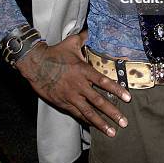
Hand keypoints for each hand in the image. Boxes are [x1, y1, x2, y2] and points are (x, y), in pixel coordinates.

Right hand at [16, 32, 130, 136]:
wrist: (35, 64)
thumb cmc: (55, 53)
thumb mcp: (71, 42)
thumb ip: (83, 37)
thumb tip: (90, 30)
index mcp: (84, 71)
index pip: (104, 82)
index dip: (117, 90)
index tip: (127, 98)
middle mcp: (79, 85)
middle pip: (99, 102)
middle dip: (113, 113)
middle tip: (124, 122)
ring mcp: (71, 96)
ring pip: (88, 112)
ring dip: (101, 123)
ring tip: (112, 132)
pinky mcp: (63, 103)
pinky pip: (77, 114)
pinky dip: (86, 121)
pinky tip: (94, 127)